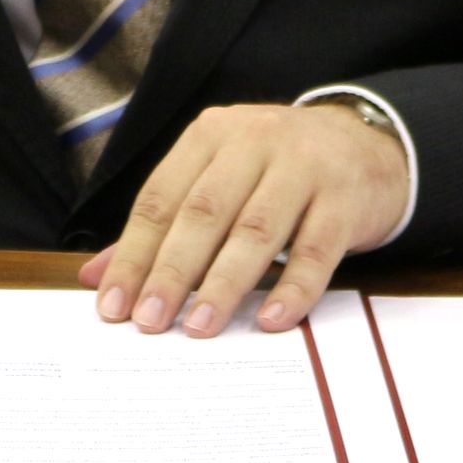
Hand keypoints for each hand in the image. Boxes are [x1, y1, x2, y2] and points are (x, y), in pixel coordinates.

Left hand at [78, 101, 407, 337]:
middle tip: (150, 321)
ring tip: (199, 327)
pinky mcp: (346, 199)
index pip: (161, 198)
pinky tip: (269, 320)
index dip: (134, 253)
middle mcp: (255, 142)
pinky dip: (292, 287)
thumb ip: (162, 224)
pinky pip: (316, 249)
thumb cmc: (276, 170)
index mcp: (212, 135)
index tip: (112, 304)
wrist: (367, 145)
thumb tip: (95, 276)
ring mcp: (305, 167)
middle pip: (205, 212)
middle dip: (171, 271)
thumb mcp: (218, 178)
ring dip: (224, 283)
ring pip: (257, 229)